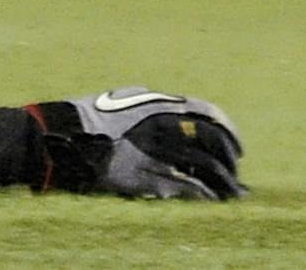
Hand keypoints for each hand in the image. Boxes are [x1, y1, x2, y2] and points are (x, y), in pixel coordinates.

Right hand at [31, 89, 243, 201]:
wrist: (66, 136)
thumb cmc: (95, 116)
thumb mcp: (127, 101)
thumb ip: (153, 104)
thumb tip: (175, 107)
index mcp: (161, 104)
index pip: (208, 114)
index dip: (228, 131)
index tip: (238, 148)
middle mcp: (163, 125)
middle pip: (209, 141)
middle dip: (229, 160)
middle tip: (237, 175)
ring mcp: (154, 152)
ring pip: (201, 167)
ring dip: (221, 183)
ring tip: (233, 196)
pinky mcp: (144, 177)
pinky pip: (181, 187)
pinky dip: (200, 196)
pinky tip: (210, 203)